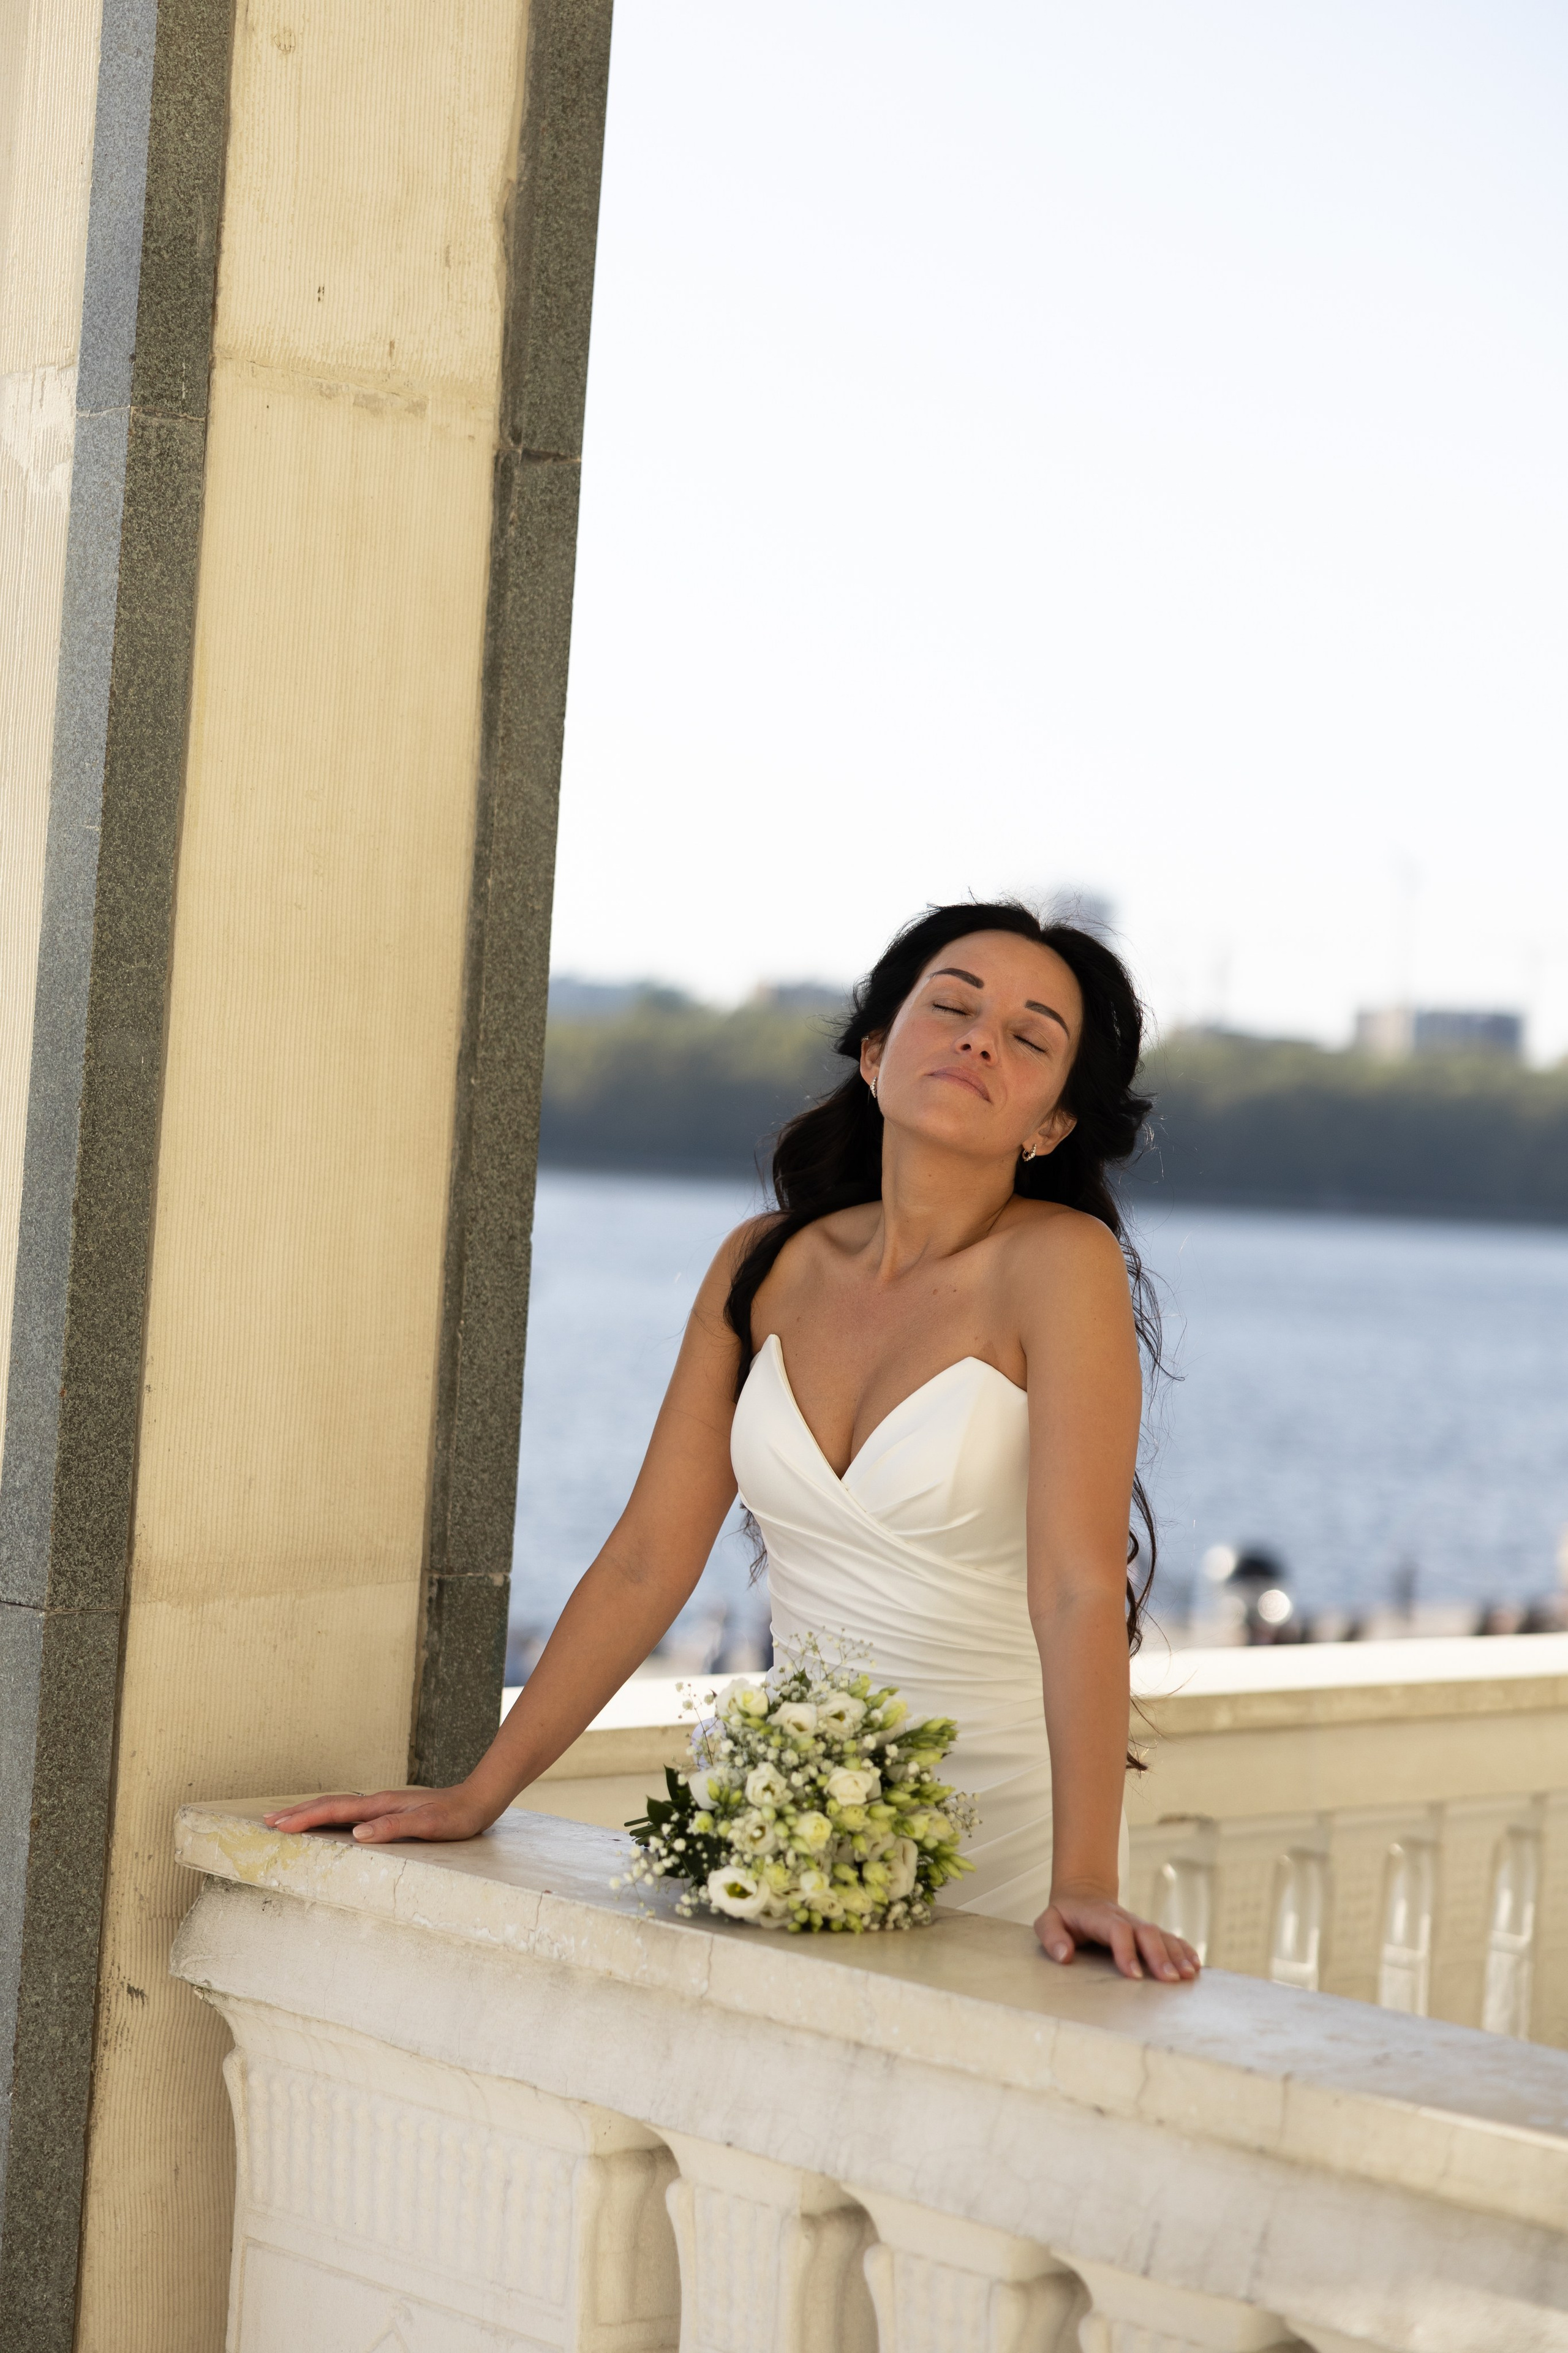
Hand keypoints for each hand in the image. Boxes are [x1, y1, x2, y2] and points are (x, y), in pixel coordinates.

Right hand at [263, 1786, 492, 1844]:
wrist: (477, 1800)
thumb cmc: (455, 1816)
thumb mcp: (428, 1825)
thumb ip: (393, 1827)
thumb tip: (357, 1833)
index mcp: (381, 1805)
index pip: (334, 1811)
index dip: (305, 1819)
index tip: (279, 1825)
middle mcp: (377, 1802)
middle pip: (328, 1805)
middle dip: (297, 1813)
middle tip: (267, 1821)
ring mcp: (381, 1806)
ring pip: (337, 1808)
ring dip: (309, 1813)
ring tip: (285, 1819)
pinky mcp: (388, 1812)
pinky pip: (349, 1813)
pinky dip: (328, 1817)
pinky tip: (325, 1823)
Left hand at [1035, 1887, 1199, 1981]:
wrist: (1083, 1895)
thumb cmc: (1065, 1915)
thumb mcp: (1047, 1921)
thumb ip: (1052, 1937)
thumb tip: (1065, 1956)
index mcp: (1099, 1917)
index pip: (1117, 1931)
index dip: (1126, 1951)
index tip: (1134, 1975)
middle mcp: (1124, 1919)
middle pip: (1146, 1932)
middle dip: (1159, 1955)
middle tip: (1169, 1980)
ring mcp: (1138, 1924)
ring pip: (1161, 1935)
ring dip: (1176, 1955)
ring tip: (1187, 1976)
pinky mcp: (1147, 1932)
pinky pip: (1170, 1938)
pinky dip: (1184, 1950)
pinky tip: (1195, 1966)